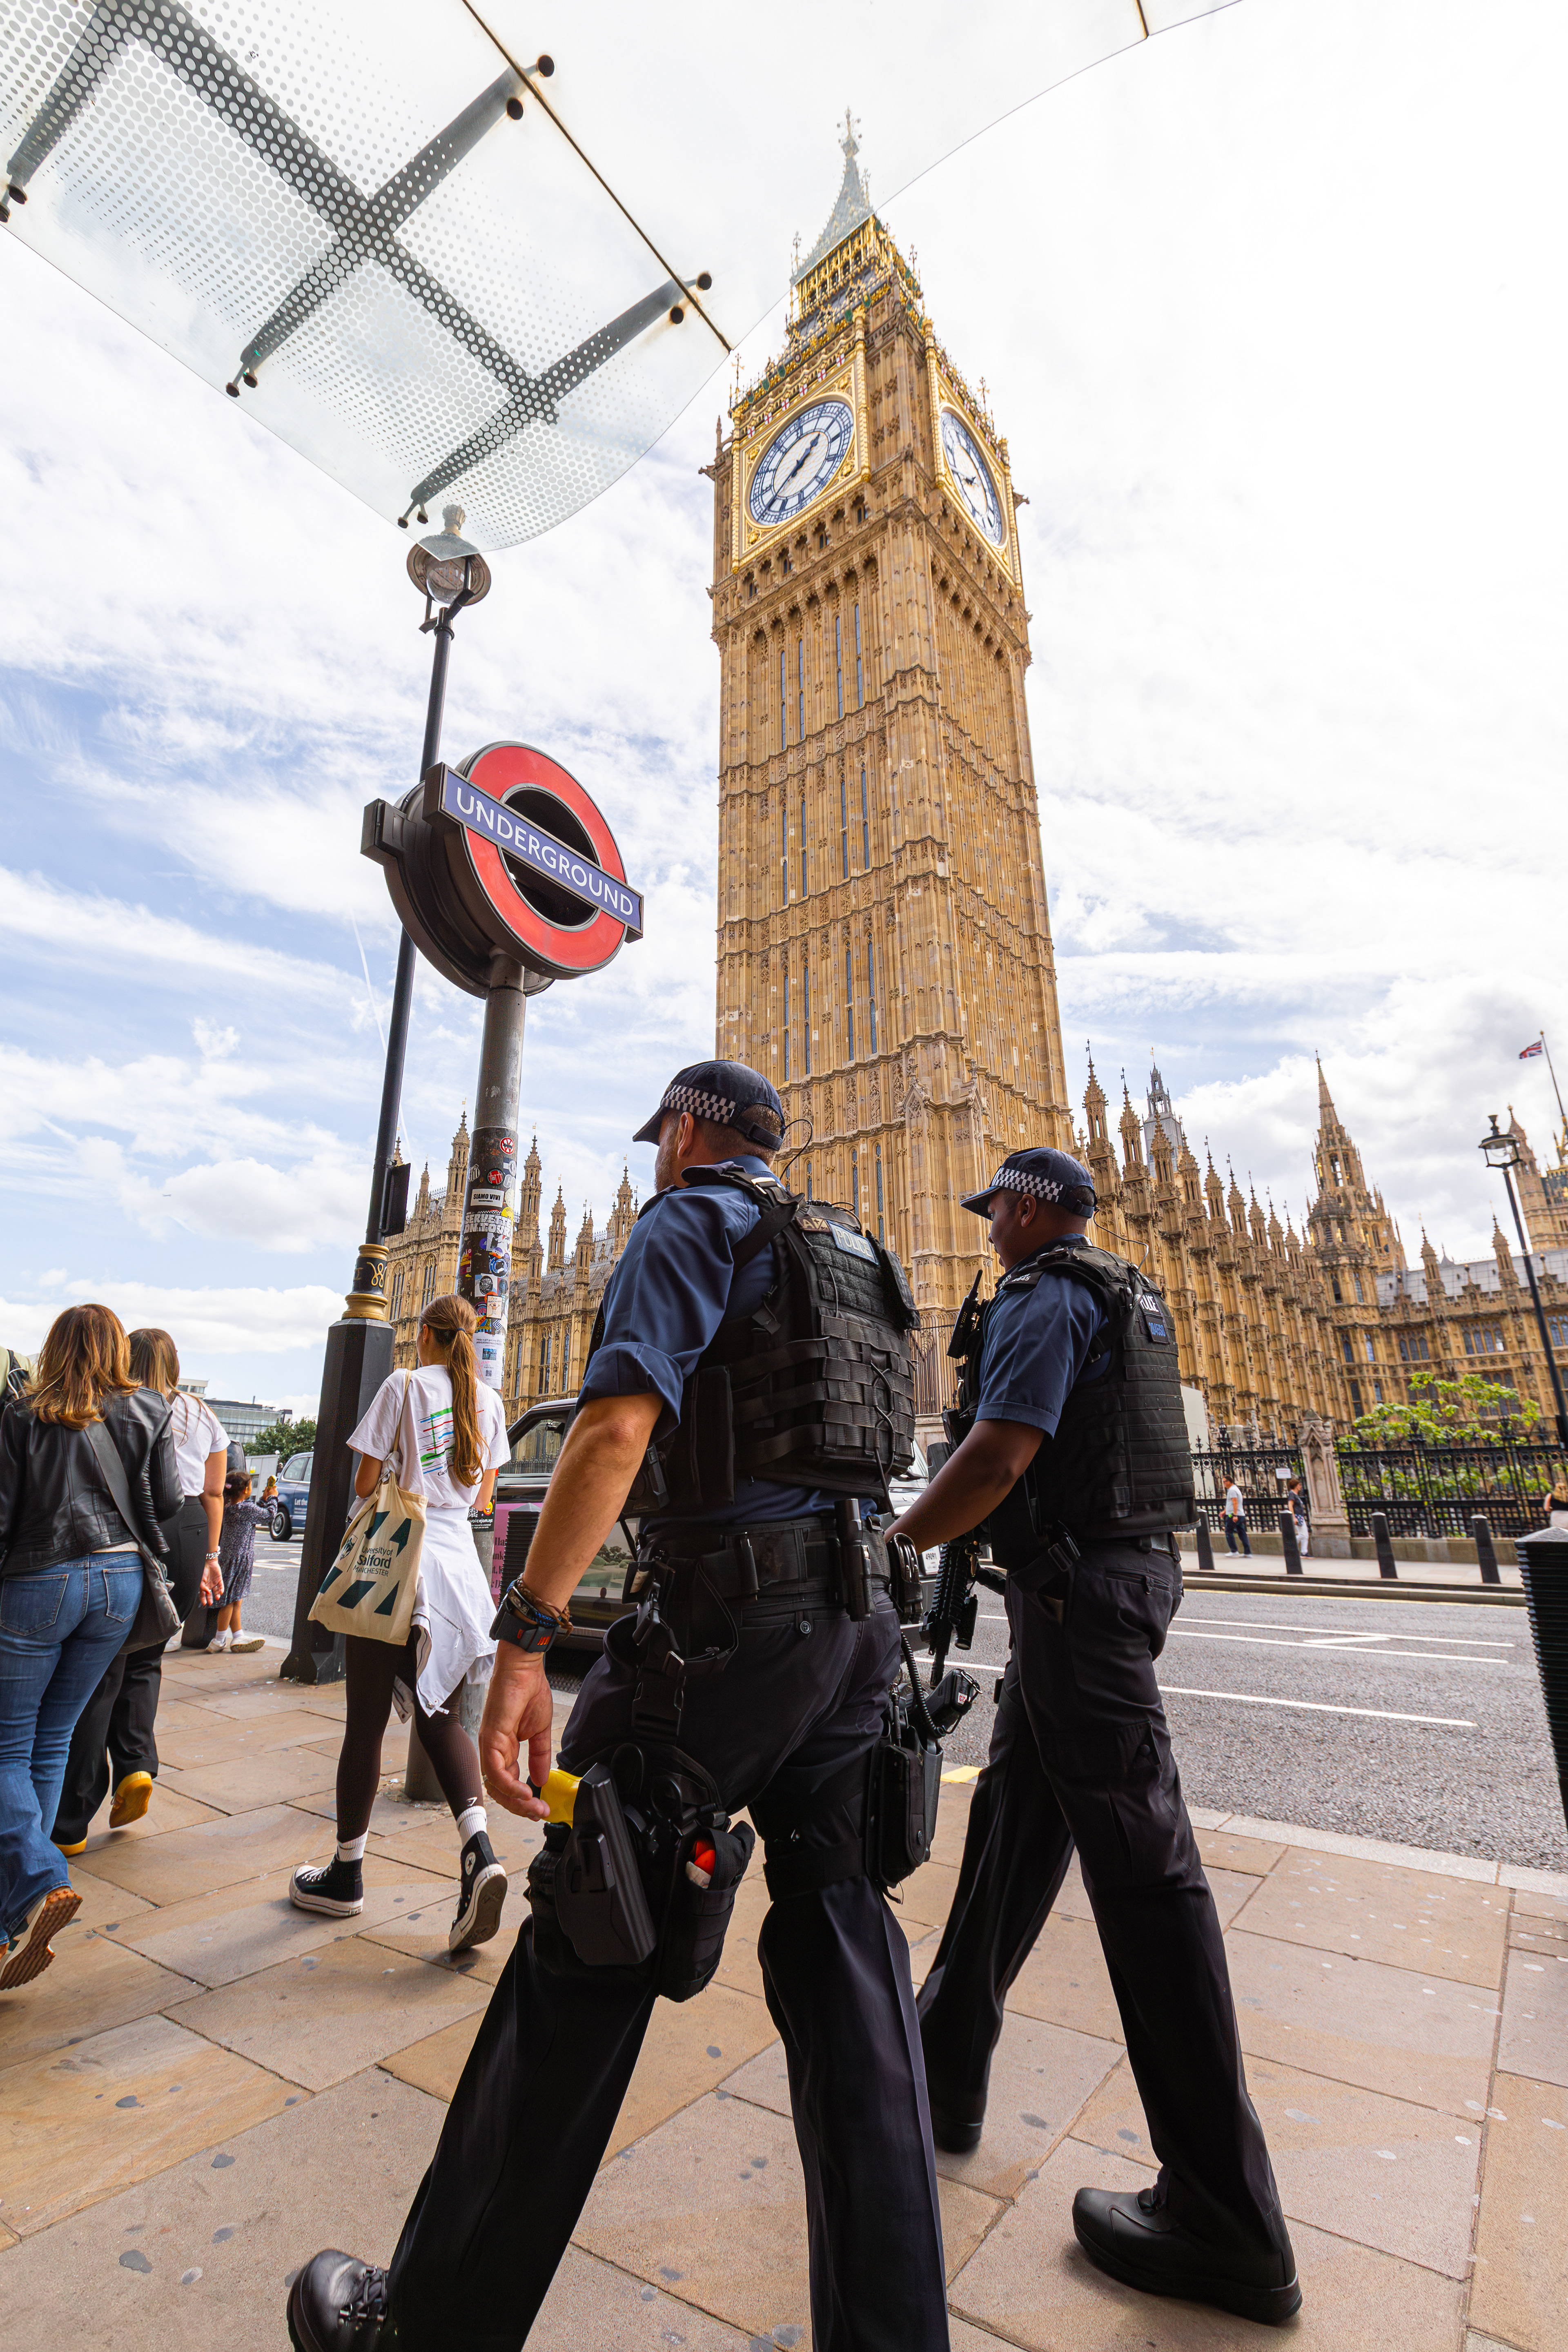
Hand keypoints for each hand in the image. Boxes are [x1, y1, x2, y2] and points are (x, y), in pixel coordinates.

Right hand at [199, 1560, 222, 1604]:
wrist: (209, 1563)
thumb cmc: (203, 1571)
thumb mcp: (201, 1580)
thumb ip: (203, 1587)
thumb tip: (207, 1593)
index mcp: (203, 1586)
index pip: (202, 1595)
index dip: (203, 1599)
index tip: (204, 1604)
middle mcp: (209, 1586)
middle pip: (210, 1594)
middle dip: (210, 1599)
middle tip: (210, 1603)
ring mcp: (214, 1583)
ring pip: (216, 1591)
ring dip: (217, 1595)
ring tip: (217, 1598)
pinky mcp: (219, 1579)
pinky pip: (221, 1586)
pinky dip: (221, 1589)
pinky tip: (221, 1593)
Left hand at [479, 1644, 553, 1818]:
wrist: (525, 1667)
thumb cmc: (530, 1690)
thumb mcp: (540, 1731)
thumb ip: (540, 1757)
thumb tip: (541, 1780)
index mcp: (505, 1748)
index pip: (509, 1783)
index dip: (524, 1799)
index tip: (542, 1806)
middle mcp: (494, 1749)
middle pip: (500, 1789)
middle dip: (520, 1806)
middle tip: (539, 1812)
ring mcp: (490, 1744)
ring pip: (495, 1784)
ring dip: (515, 1800)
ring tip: (533, 1806)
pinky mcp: (491, 1737)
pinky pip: (496, 1770)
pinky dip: (509, 1785)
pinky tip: (525, 1791)